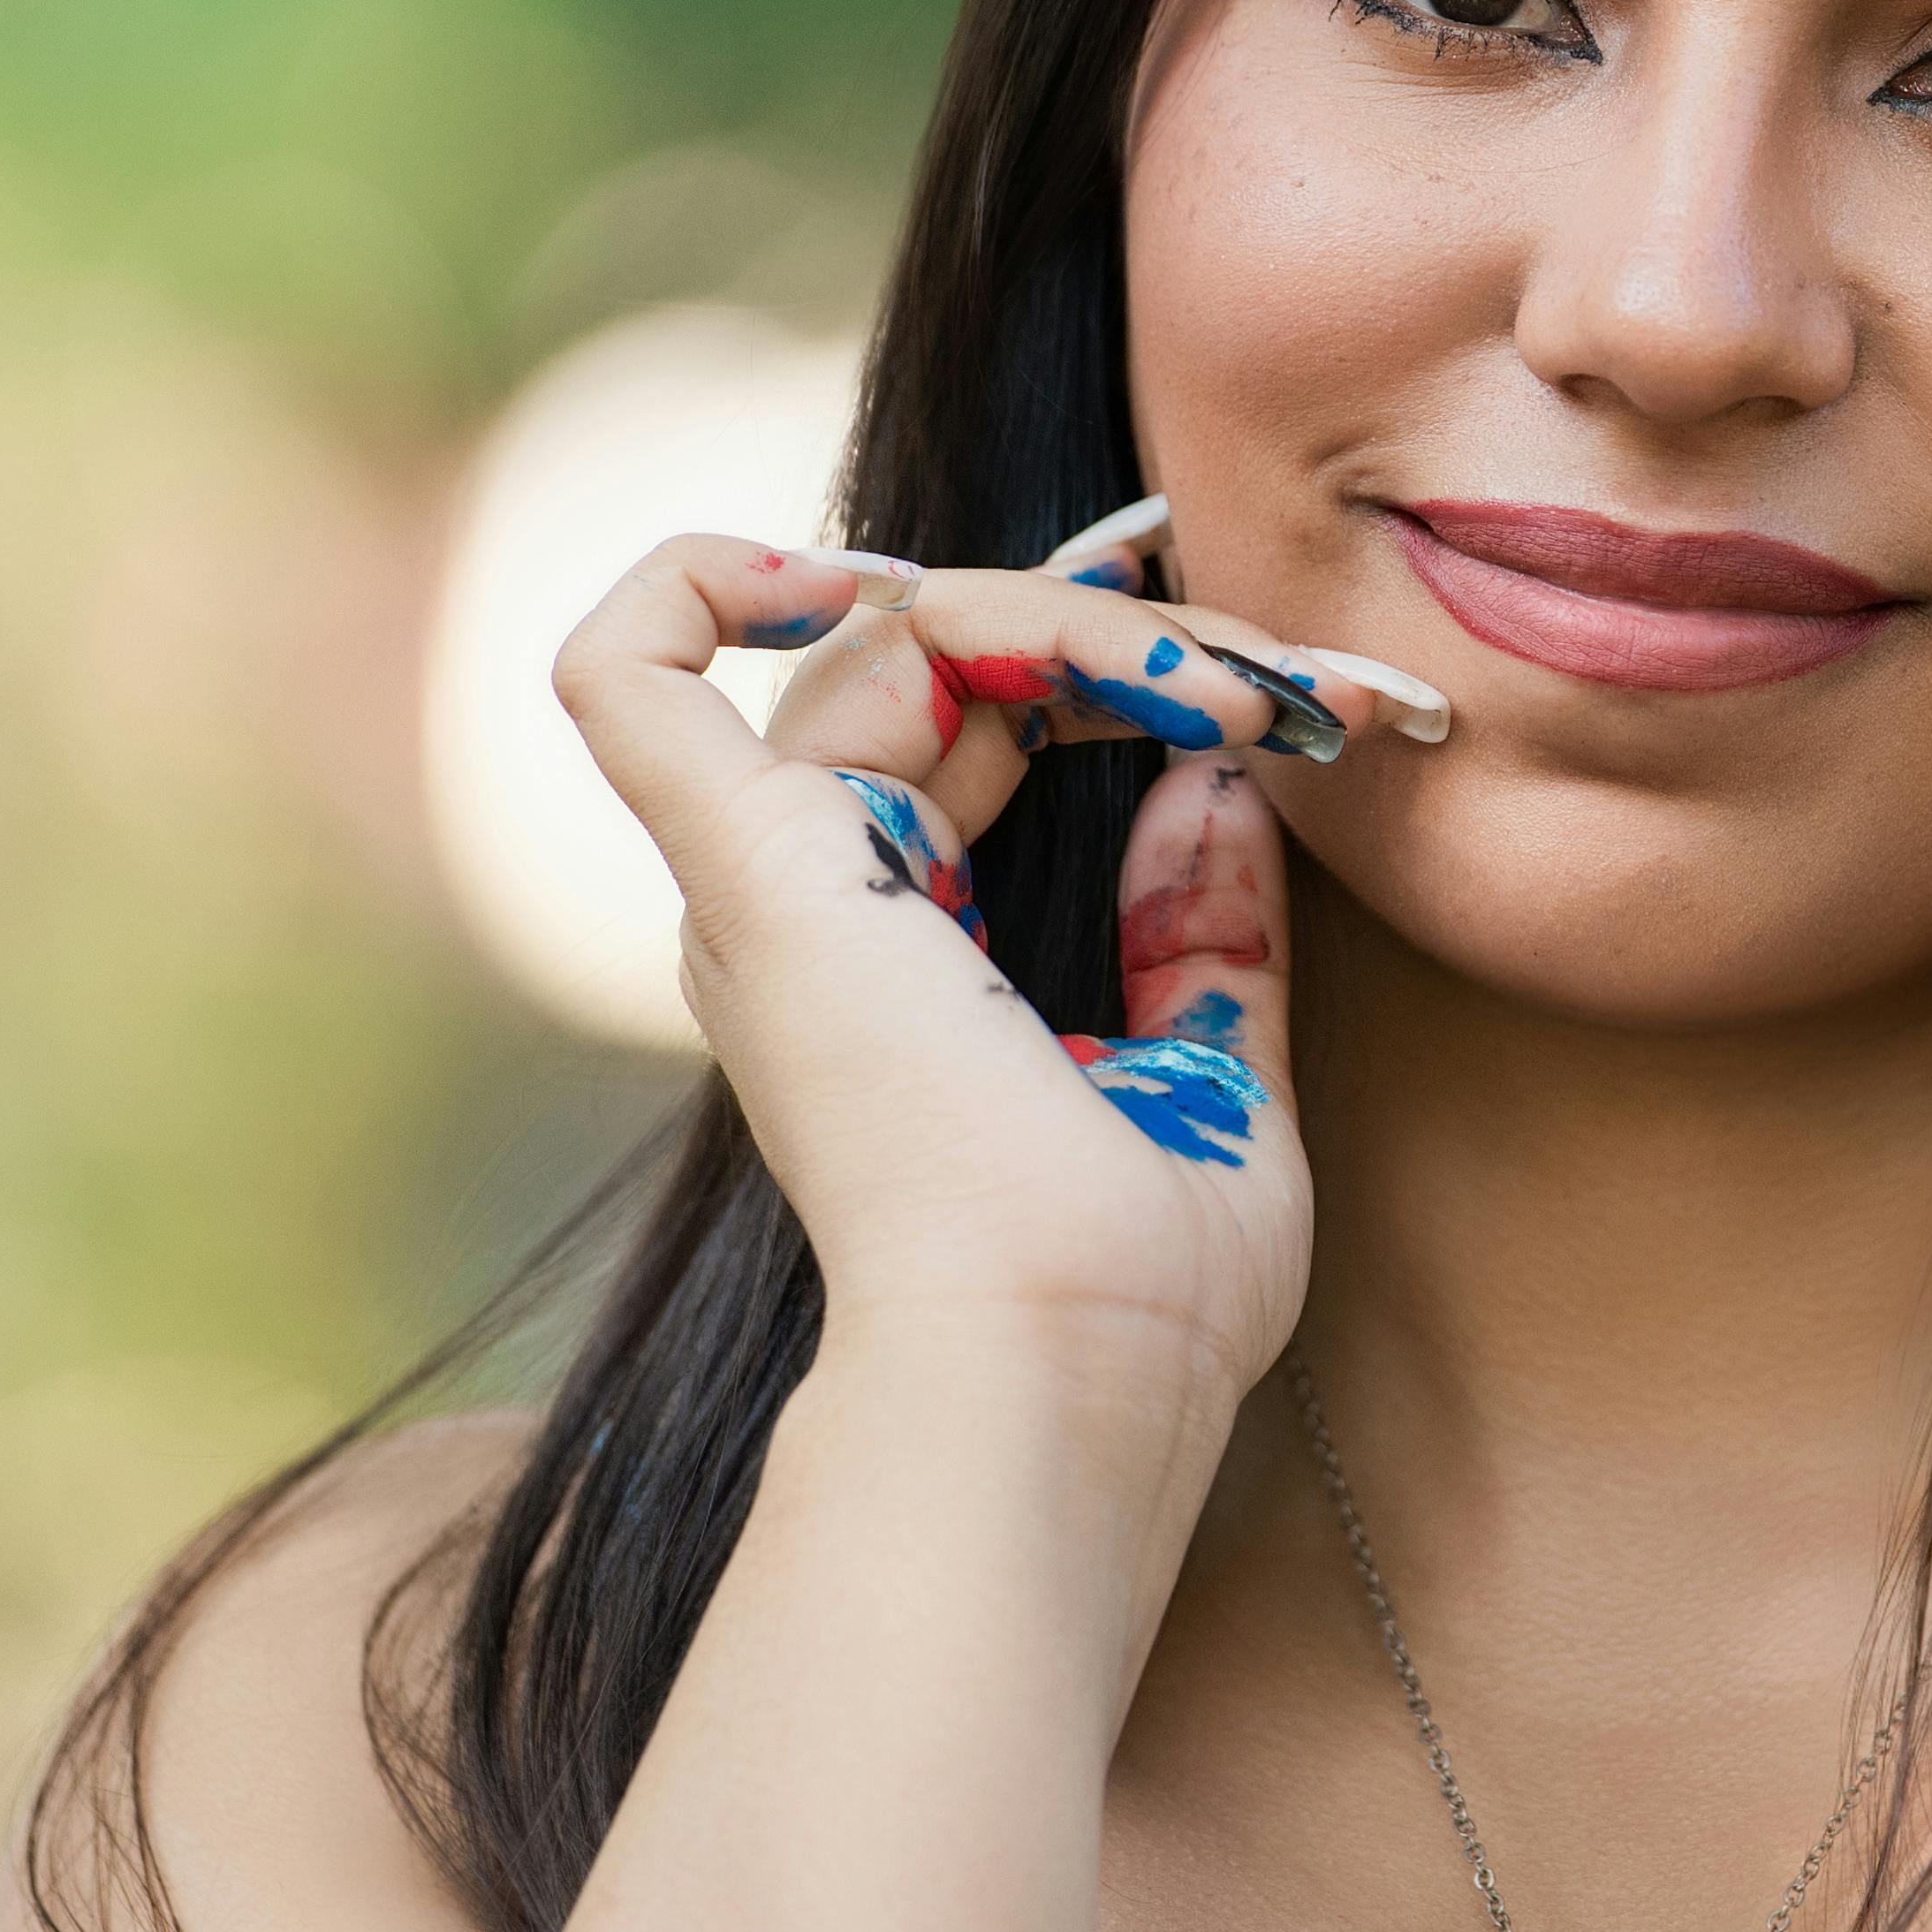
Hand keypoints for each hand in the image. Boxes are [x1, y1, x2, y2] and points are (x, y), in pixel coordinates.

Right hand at [548, 501, 1439, 1405]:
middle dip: (1133, 635)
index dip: (1110, 659)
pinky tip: (855, 570)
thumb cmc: (1139, 1291)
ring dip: (1082, 623)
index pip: (984, 725)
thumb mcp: (1213, 1079)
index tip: (1266, 671)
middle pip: (949, 664)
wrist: (1065, 1361)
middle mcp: (805, 908)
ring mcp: (765, 883)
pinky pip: (634, 669)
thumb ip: (1206, 939)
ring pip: (886, 637)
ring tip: (1244, 690)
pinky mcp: (747, 865)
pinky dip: (712, 575)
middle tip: (1297, 677)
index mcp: (890, 958)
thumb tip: (1215, 787)